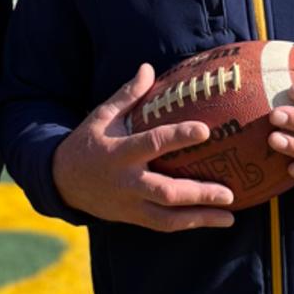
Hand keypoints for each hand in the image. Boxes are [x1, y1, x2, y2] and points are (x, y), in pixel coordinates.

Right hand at [52, 63, 235, 231]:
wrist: (62, 182)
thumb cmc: (88, 142)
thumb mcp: (102, 115)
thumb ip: (127, 94)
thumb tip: (148, 67)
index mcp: (119, 152)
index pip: (152, 143)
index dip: (178, 137)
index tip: (205, 130)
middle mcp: (126, 182)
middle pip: (165, 192)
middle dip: (198, 194)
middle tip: (228, 192)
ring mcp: (130, 204)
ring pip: (167, 218)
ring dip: (200, 217)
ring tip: (230, 214)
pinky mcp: (133, 218)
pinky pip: (164, 225)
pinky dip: (190, 224)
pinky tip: (215, 220)